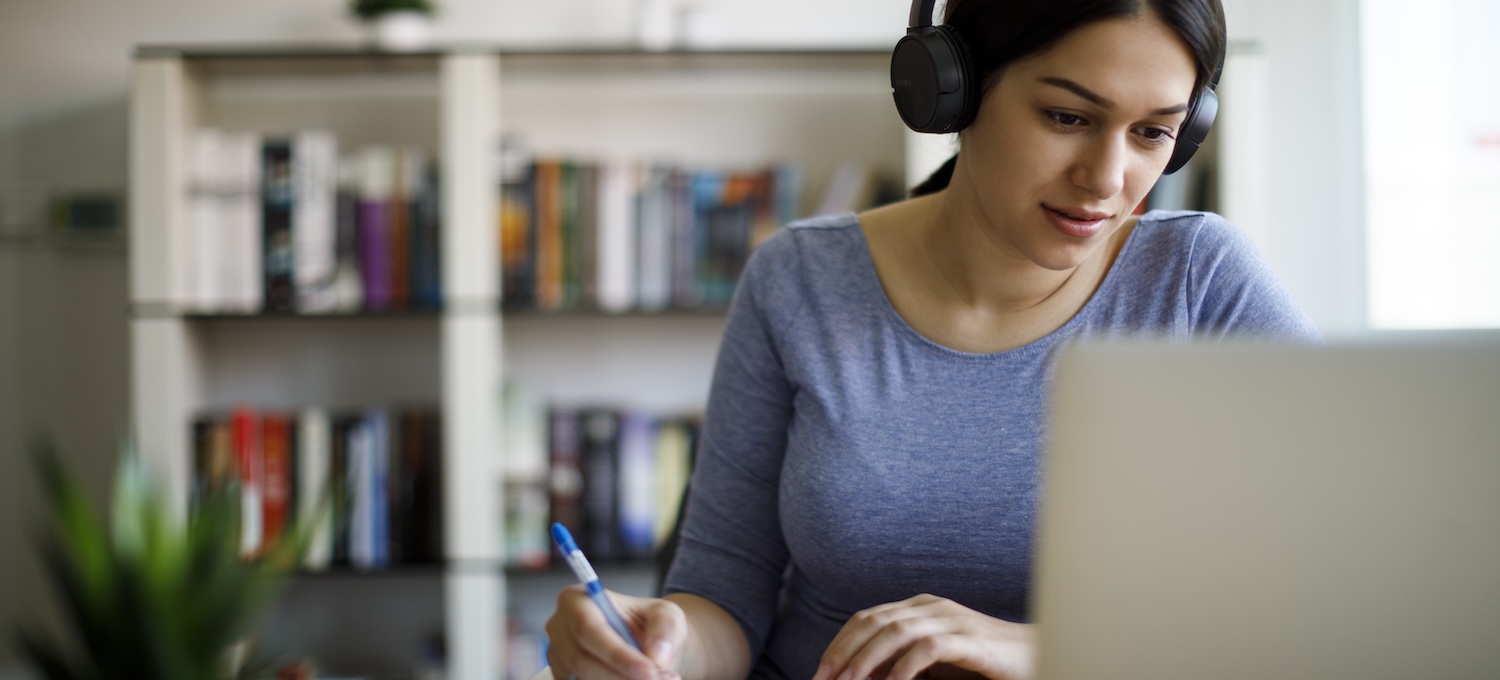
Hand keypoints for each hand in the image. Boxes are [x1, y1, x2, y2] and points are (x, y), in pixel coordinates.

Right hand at [546, 585, 685, 679]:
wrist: (644, 646)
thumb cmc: (649, 623)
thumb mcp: (666, 615)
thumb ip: (666, 628)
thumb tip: (656, 654)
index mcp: (575, 600)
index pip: (588, 629)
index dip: (617, 654)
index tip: (649, 671)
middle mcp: (558, 629)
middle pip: (583, 662)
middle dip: (624, 676)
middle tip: (661, 678)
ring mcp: (557, 658)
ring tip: (659, 679)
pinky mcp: (565, 678)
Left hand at [810, 594, 1035, 679]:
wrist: (1034, 657)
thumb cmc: (981, 663)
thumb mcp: (933, 663)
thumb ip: (900, 663)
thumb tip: (861, 677)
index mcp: (918, 608)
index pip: (865, 619)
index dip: (838, 644)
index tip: (820, 674)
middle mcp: (930, 607)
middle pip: (873, 622)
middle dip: (843, 652)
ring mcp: (951, 620)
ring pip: (895, 632)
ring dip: (866, 660)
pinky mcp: (971, 640)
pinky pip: (929, 649)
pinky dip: (905, 668)